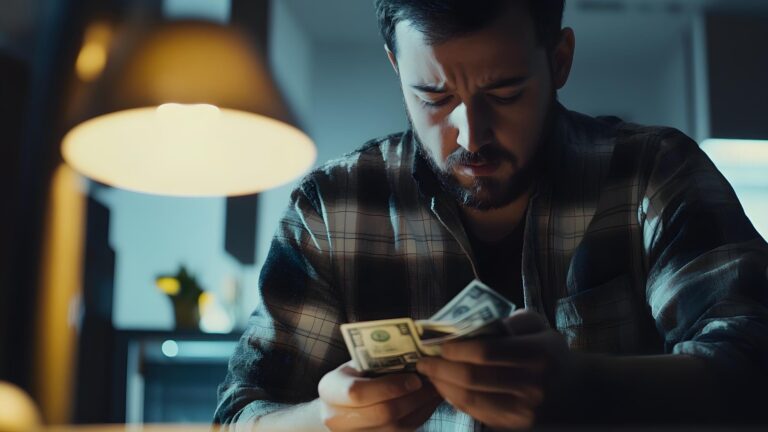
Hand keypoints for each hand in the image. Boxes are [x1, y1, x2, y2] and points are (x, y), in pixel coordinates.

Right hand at [317, 360, 442, 430]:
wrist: (338, 407)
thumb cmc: (352, 378)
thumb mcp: (356, 364)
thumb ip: (378, 361)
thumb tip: (416, 354)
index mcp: (330, 390)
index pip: (357, 393)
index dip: (389, 387)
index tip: (414, 378)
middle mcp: (336, 419)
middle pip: (381, 414)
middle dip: (411, 399)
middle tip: (429, 385)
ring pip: (395, 428)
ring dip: (419, 409)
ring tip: (433, 392)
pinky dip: (418, 418)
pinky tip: (426, 403)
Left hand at [415, 310, 572, 429]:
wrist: (578, 391)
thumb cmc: (548, 350)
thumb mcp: (536, 326)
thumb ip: (506, 321)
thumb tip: (466, 324)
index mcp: (537, 353)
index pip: (485, 351)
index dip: (456, 348)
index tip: (438, 343)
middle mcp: (532, 385)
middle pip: (472, 378)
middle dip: (441, 369)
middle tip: (423, 361)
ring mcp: (525, 410)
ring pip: (470, 400)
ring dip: (443, 386)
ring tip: (430, 375)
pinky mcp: (516, 426)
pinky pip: (476, 414)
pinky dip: (455, 401)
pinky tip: (445, 389)